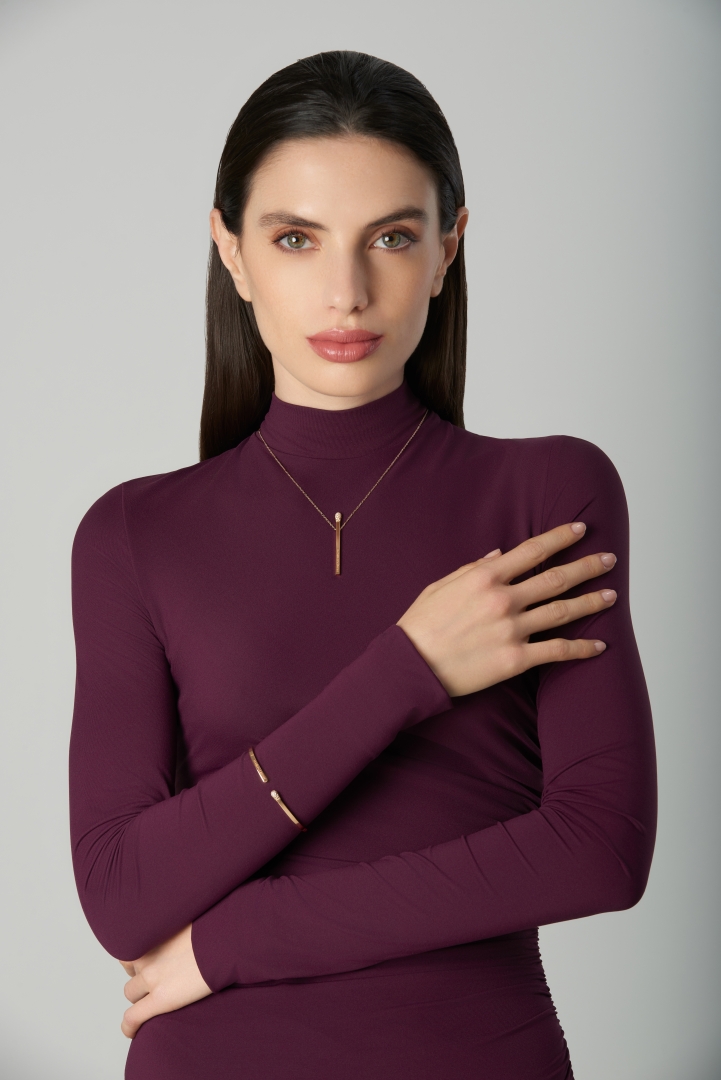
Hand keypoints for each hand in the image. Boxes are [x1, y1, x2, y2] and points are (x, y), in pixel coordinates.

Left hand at [120, 925, 210, 1038]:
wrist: (226, 944)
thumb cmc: (216, 930)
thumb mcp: (190, 921)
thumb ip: (178, 930)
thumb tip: (185, 932)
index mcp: (153, 933)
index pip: (130, 947)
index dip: (139, 959)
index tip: (150, 963)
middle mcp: (147, 953)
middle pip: (131, 970)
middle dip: (140, 977)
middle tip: (160, 981)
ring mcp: (151, 976)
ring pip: (131, 993)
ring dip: (140, 998)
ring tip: (154, 1004)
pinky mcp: (160, 998)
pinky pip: (132, 1017)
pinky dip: (130, 1027)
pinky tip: (133, 1032)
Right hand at [396, 522, 615, 697]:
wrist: (410, 666)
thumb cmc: (420, 625)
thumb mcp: (440, 586)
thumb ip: (472, 568)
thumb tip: (500, 555)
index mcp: (484, 577)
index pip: (532, 550)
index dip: (560, 537)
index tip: (581, 529)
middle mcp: (503, 600)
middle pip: (556, 578)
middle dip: (587, 566)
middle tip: (609, 559)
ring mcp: (511, 630)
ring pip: (562, 612)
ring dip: (591, 602)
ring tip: (612, 596)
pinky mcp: (515, 660)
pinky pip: (556, 651)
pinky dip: (581, 649)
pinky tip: (600, 646)